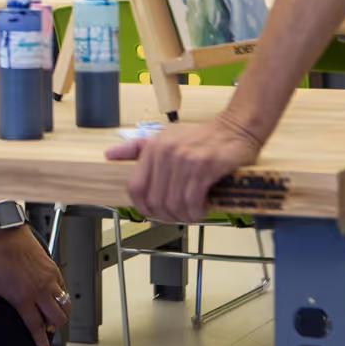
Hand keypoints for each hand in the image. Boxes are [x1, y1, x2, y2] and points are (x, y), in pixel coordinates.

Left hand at [0, 226, 68, 345]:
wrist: (5, 232)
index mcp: (23, 297)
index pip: (36, 326)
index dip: (40, 340)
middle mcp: (39, 290)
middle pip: (57, 319)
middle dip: (54, 327)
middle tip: (47, 326)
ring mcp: (49, 279)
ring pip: (65, 304)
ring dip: (61, 312)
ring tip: (52, 313)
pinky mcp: (53, 268)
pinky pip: (64, 288)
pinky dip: (62, 296)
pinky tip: (53, 295)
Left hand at [104, 116, 262, 223]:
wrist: (236, 127)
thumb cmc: (200, 137)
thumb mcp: (164, 137)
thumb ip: (136, 148)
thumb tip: (108, 155)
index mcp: (152, 147)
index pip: (135, 187)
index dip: (142, 207)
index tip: (154, 213)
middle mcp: (166, 152)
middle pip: (155, 200)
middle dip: (165, 216)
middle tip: (177, 217)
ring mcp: (185, 159)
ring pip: (174, 203)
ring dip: (183, 217)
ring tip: (191, 215)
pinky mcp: (205, 166)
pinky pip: (193, 200)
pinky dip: (196, 212)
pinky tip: (201, 211)